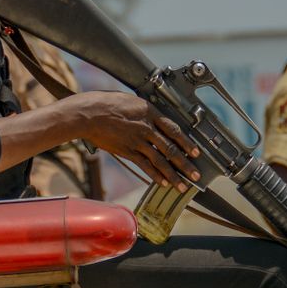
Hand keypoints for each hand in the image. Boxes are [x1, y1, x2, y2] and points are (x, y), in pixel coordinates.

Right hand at [76, 91, 200, 191]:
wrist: (90, 113)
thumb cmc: (108, 103)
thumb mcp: (133, 101)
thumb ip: (145, 111)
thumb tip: (153, 117)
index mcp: (150, 113)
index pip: (174, 129)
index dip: (187, 143)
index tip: (196, 152)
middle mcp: (147, 128)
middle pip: (171, 148)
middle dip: (185, 164)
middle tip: (196, 175)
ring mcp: (137, 141)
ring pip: (160, 160)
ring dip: (173, 175)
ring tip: (182, 186)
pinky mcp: (127, 151)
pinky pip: (144, 165)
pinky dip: (155, 175)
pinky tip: (163, 183)